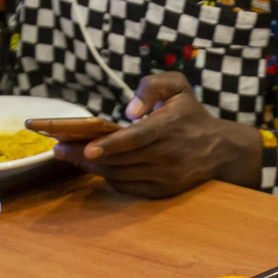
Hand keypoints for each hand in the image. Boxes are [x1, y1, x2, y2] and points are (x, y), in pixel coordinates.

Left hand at [55, 73, 262, 198]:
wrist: (219, 149)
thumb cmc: (191, 114)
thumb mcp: (178, 86)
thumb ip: (152, 86)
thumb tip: (129, 110)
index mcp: (169, 128)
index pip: (137, 139)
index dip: (111, 145)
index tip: (87, 147)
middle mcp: (167, 155)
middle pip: (121, 159)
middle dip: (85, 155)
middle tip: (58, 149)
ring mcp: (165, 176)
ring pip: (121, 175)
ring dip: (93, 168)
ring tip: (70, 157)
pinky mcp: (163, 191)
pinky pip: (129, 188)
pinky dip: (110, 178)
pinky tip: (95, 167)